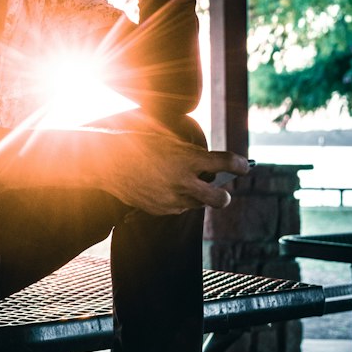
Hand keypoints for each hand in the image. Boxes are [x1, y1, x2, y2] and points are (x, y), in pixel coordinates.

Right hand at [102, 131, 249, 213]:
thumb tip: (208, 165)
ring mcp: (171, 199)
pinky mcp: (160, 209)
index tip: (244, 167)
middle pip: (219, 199)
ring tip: (187, 184)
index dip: (240, 166)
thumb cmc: (138, 144)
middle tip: (224, 192)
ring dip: (198, 196)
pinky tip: (167, 188)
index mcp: (188, 159)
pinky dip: (179, 200)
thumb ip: (190, 154)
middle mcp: (183, 182)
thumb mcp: (169, 141)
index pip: (225, 163)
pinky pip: (178, 207)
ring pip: (197, 204)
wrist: (106, 162)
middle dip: (225, 196)